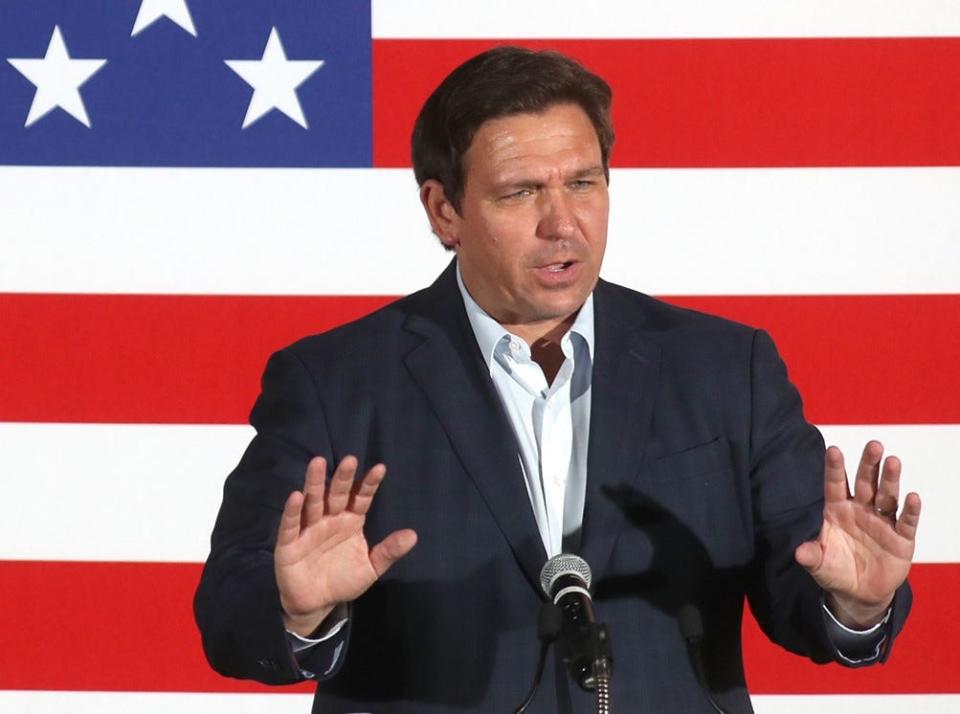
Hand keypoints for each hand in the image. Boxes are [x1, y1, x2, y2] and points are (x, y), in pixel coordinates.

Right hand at [274, 455, 417, 636]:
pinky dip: (293, 511)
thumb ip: (389, 551)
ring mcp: (309, 529)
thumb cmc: (343, 580)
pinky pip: (291, 525)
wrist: (316, 604)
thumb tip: (413, 535)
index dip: (369, 484)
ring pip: (313, 502)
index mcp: (351, 521)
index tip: (381, 469)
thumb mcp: (371, 568)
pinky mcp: (289, 544)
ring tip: (318, 463)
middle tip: (351, 459)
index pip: (361, 498)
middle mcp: (330, 519)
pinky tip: (296, 496)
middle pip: (337, 494)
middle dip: (343, 478)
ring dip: (315, 483)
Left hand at [794, 441, 920, 627]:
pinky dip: (910, 510)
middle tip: (873, 444)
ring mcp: (881, 522)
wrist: (859, 593)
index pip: (835, 484)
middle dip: (868, 464)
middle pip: (865, 482)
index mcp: (836, 510)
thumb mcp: (819, 564)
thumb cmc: (835, 570)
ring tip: (893, 461)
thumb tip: (799, 552)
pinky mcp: (901, 538)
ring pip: (887, 495)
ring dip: (890, 479)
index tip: (833, 449)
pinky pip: (906, 521)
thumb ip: (811, 555)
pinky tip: (912, 497)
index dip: (835, 468)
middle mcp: (860, 510)